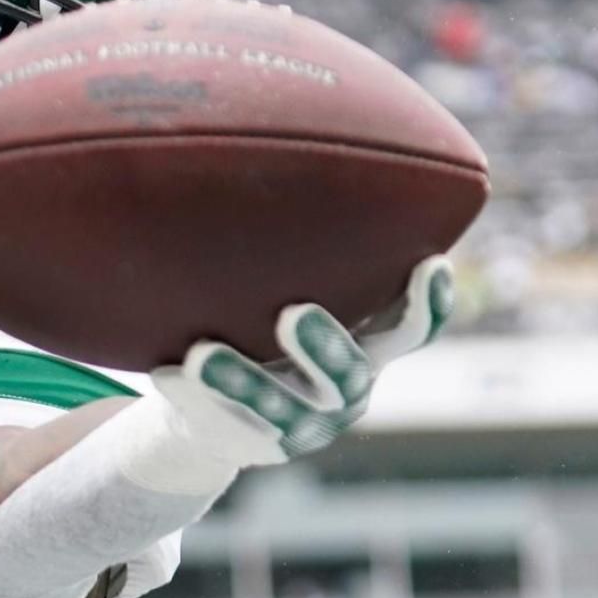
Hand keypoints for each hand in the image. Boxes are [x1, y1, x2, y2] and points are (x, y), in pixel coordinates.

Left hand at [149, 256, 454, 466]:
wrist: (226, 410)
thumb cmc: (268, 327)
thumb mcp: (296, 293)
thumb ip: (311, 259)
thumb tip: (284, 151)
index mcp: (370, 347)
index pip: (413, 330)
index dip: (430, 303)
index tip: (431, 263)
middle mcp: (347, 391)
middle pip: (349, 373)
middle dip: (323, 345)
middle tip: (292, 314)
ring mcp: (304, 425)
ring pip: (278, 407)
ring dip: (241, 378)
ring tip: (200, 353)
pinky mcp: (257, 445)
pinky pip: (226, 422)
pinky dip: (195, 397)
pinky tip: (166, 373)